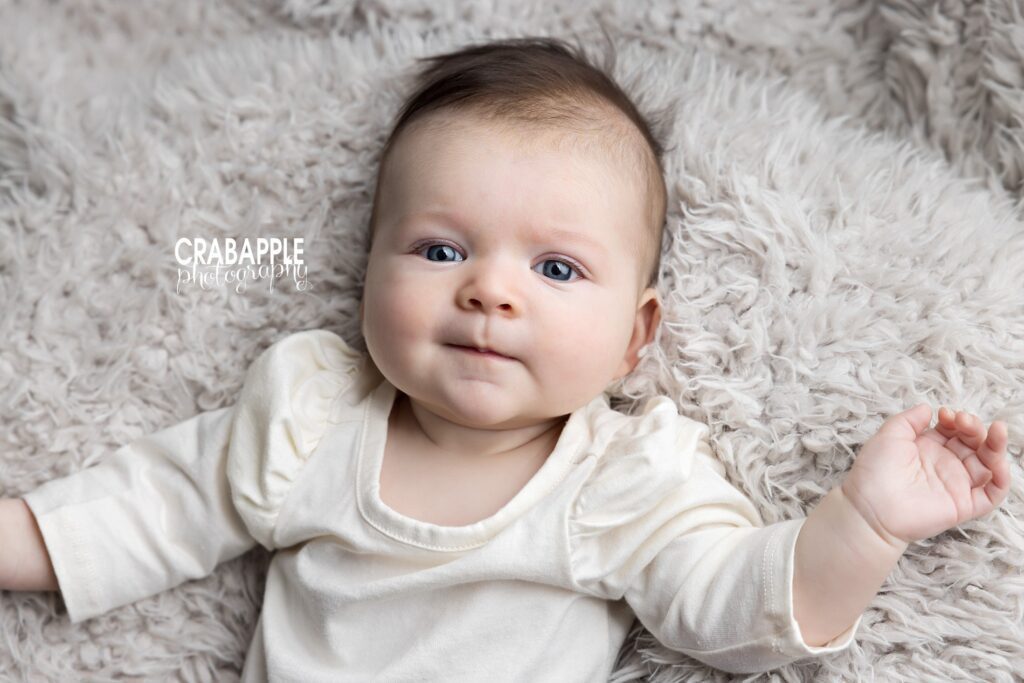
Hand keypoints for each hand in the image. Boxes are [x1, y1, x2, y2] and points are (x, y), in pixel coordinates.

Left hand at [840, 404, 1011, 547]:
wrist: (870, 507)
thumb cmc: (874, 472)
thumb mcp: (889, 435)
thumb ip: (909, 420)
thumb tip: (928, 408)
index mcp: (927, 448)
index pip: (953, 429)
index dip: (955, 419)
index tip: (945, 413)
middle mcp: (944, 464)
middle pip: (973, 442)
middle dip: (974, 427)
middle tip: (964, 421)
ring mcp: (956, 484)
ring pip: (988, 464)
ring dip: (995, 446)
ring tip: (996, 430)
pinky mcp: (965, 505)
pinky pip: (993, 493)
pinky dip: (1002, 477)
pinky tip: (998, 461)